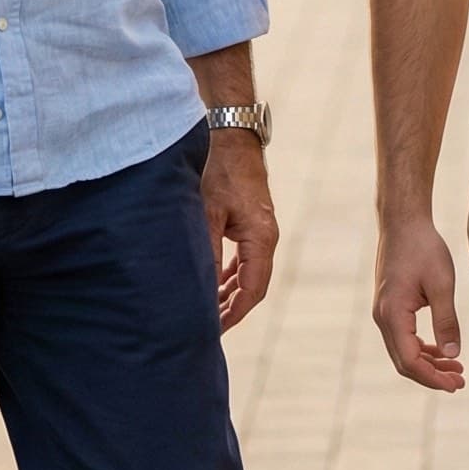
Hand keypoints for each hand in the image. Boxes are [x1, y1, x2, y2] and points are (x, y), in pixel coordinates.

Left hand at [203, 132, 278, 330]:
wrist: (233, 138)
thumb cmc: (219, 172)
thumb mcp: (208, 213)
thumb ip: (207, 253)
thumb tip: (202, 290)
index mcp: (261, 239)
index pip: (252, 291)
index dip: (233, 314)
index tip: (213, 331)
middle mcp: (266, 238)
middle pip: (253, 287)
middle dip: (231, 309)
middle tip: (205, 327)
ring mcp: (261, 231)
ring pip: (249, 274)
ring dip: (230, 292)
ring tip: (207, 310)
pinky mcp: (252, 224)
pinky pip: (246, 259)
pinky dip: (231, 274)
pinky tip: (215, 282)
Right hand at [373, 214, 464, 391]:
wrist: (403, 222)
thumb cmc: (423, 248)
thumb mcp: (442, 284)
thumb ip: (446, 321)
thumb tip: (453, 354)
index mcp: (393, 314)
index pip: (410, 361)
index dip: (432, 378)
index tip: (455, 384)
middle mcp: (383, 317)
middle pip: (404, 362)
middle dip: (432, 376)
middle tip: (459, 383)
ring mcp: (384, 312)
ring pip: (403, 351)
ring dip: (428, 363)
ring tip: (456, 370)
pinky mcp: (390, 306)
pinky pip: (403, 337)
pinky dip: (421, 348)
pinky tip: (441, 350)